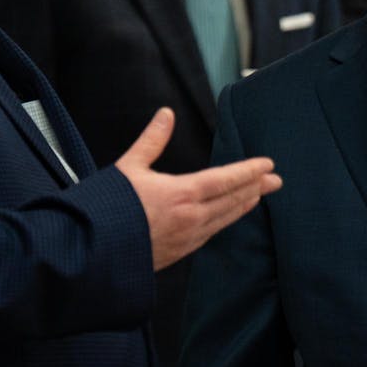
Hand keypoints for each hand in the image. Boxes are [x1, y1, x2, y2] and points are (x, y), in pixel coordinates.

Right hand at [115, 107, 281, 270]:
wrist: (89, 252)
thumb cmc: (107, 208)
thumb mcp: (129, 167)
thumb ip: (152, 140)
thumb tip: (166, 113)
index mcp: (180, 195)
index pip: (225, 180)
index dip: (248, 171)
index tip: (267, 164)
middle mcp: (190, 219)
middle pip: (232, 201)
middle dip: (256, 188)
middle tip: (276, 180)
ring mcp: (186, 239)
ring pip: (225, 220)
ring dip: (244, 205)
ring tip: (258, 196)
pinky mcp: (178, 253)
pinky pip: (211, 233)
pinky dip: (225, 220)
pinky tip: (227, 217)